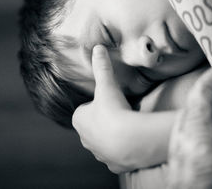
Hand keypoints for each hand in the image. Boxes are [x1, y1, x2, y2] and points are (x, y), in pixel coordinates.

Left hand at [72, 45, 132, 172]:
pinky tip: (131, 144)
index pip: (85, 110)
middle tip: (120, 114)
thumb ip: (102, 67)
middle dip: (104, 121)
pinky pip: (116, 156)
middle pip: (94, 127)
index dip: (98, 105)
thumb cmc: (114, 111)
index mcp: (79, 120)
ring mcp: (98, 153)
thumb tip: (97, 47)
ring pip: (104, 142)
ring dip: (113, 136)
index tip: (110, 102)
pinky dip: (122, 151)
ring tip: (127, 128)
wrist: (130, 140)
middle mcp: (84, 138)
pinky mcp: (112, 165)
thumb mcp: (107, 85)